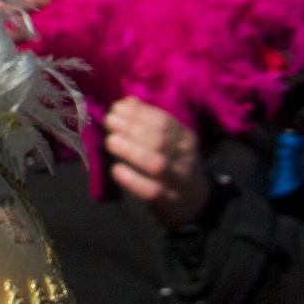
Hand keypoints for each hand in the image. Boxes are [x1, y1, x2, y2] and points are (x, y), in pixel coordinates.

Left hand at [101, 96, 210, 227]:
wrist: (193, 201)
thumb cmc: (175, 165)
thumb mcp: (170, 141)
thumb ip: (150, 122)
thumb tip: (127, 102)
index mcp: (185, 138)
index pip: (165, 121)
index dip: (140, 113)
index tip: (118, 107)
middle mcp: (184, 157)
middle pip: (160, 140)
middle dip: (132, 127)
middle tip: (109, 120)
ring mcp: (175, 179)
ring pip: (156, 163)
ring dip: (131, 149)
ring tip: (111, 140)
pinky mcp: (166, 200)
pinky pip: (149, 190)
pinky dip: (131, 179)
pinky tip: (115, 169)